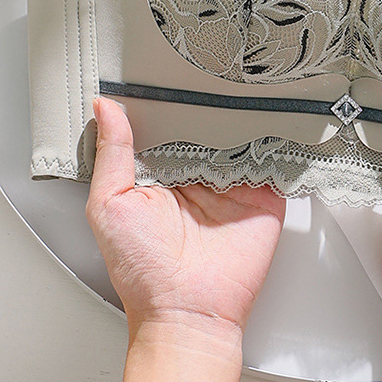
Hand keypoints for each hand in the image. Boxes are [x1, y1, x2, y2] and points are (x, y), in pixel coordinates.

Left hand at [86, 97, 284, 381]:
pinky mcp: (264, 197)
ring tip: (242, 86)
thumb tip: (105, 109)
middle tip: (210, 70)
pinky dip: (276, 141)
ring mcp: (232, 186)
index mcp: (158, 176)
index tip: (166, 71)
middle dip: (207, 102)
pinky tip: (273, 120)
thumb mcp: (110, 204)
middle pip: (205, 127)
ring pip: (240, 137)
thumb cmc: (143, 272)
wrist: (189, 311)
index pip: (165, 127)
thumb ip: (111, 155)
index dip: (165, 102)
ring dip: (242, 117)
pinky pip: (273, 161)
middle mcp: (196, 178)